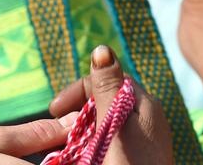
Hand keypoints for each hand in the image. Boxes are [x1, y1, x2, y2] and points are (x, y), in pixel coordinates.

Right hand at [49, 46, 174, 164]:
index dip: (78, 90)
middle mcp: (148, 115)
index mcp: (144, 103)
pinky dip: (97, 142)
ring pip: (110, 119)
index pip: (108, 77)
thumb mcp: (113, 125)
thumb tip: (102, 48)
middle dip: (80, 109)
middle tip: (60, 128)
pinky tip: (87, 155)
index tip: (54, 110)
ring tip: (70, 144)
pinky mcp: (143, 154)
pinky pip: (115, 137)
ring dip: (87, 128)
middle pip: (108, 97)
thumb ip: (107, 89)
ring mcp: (147, 137)